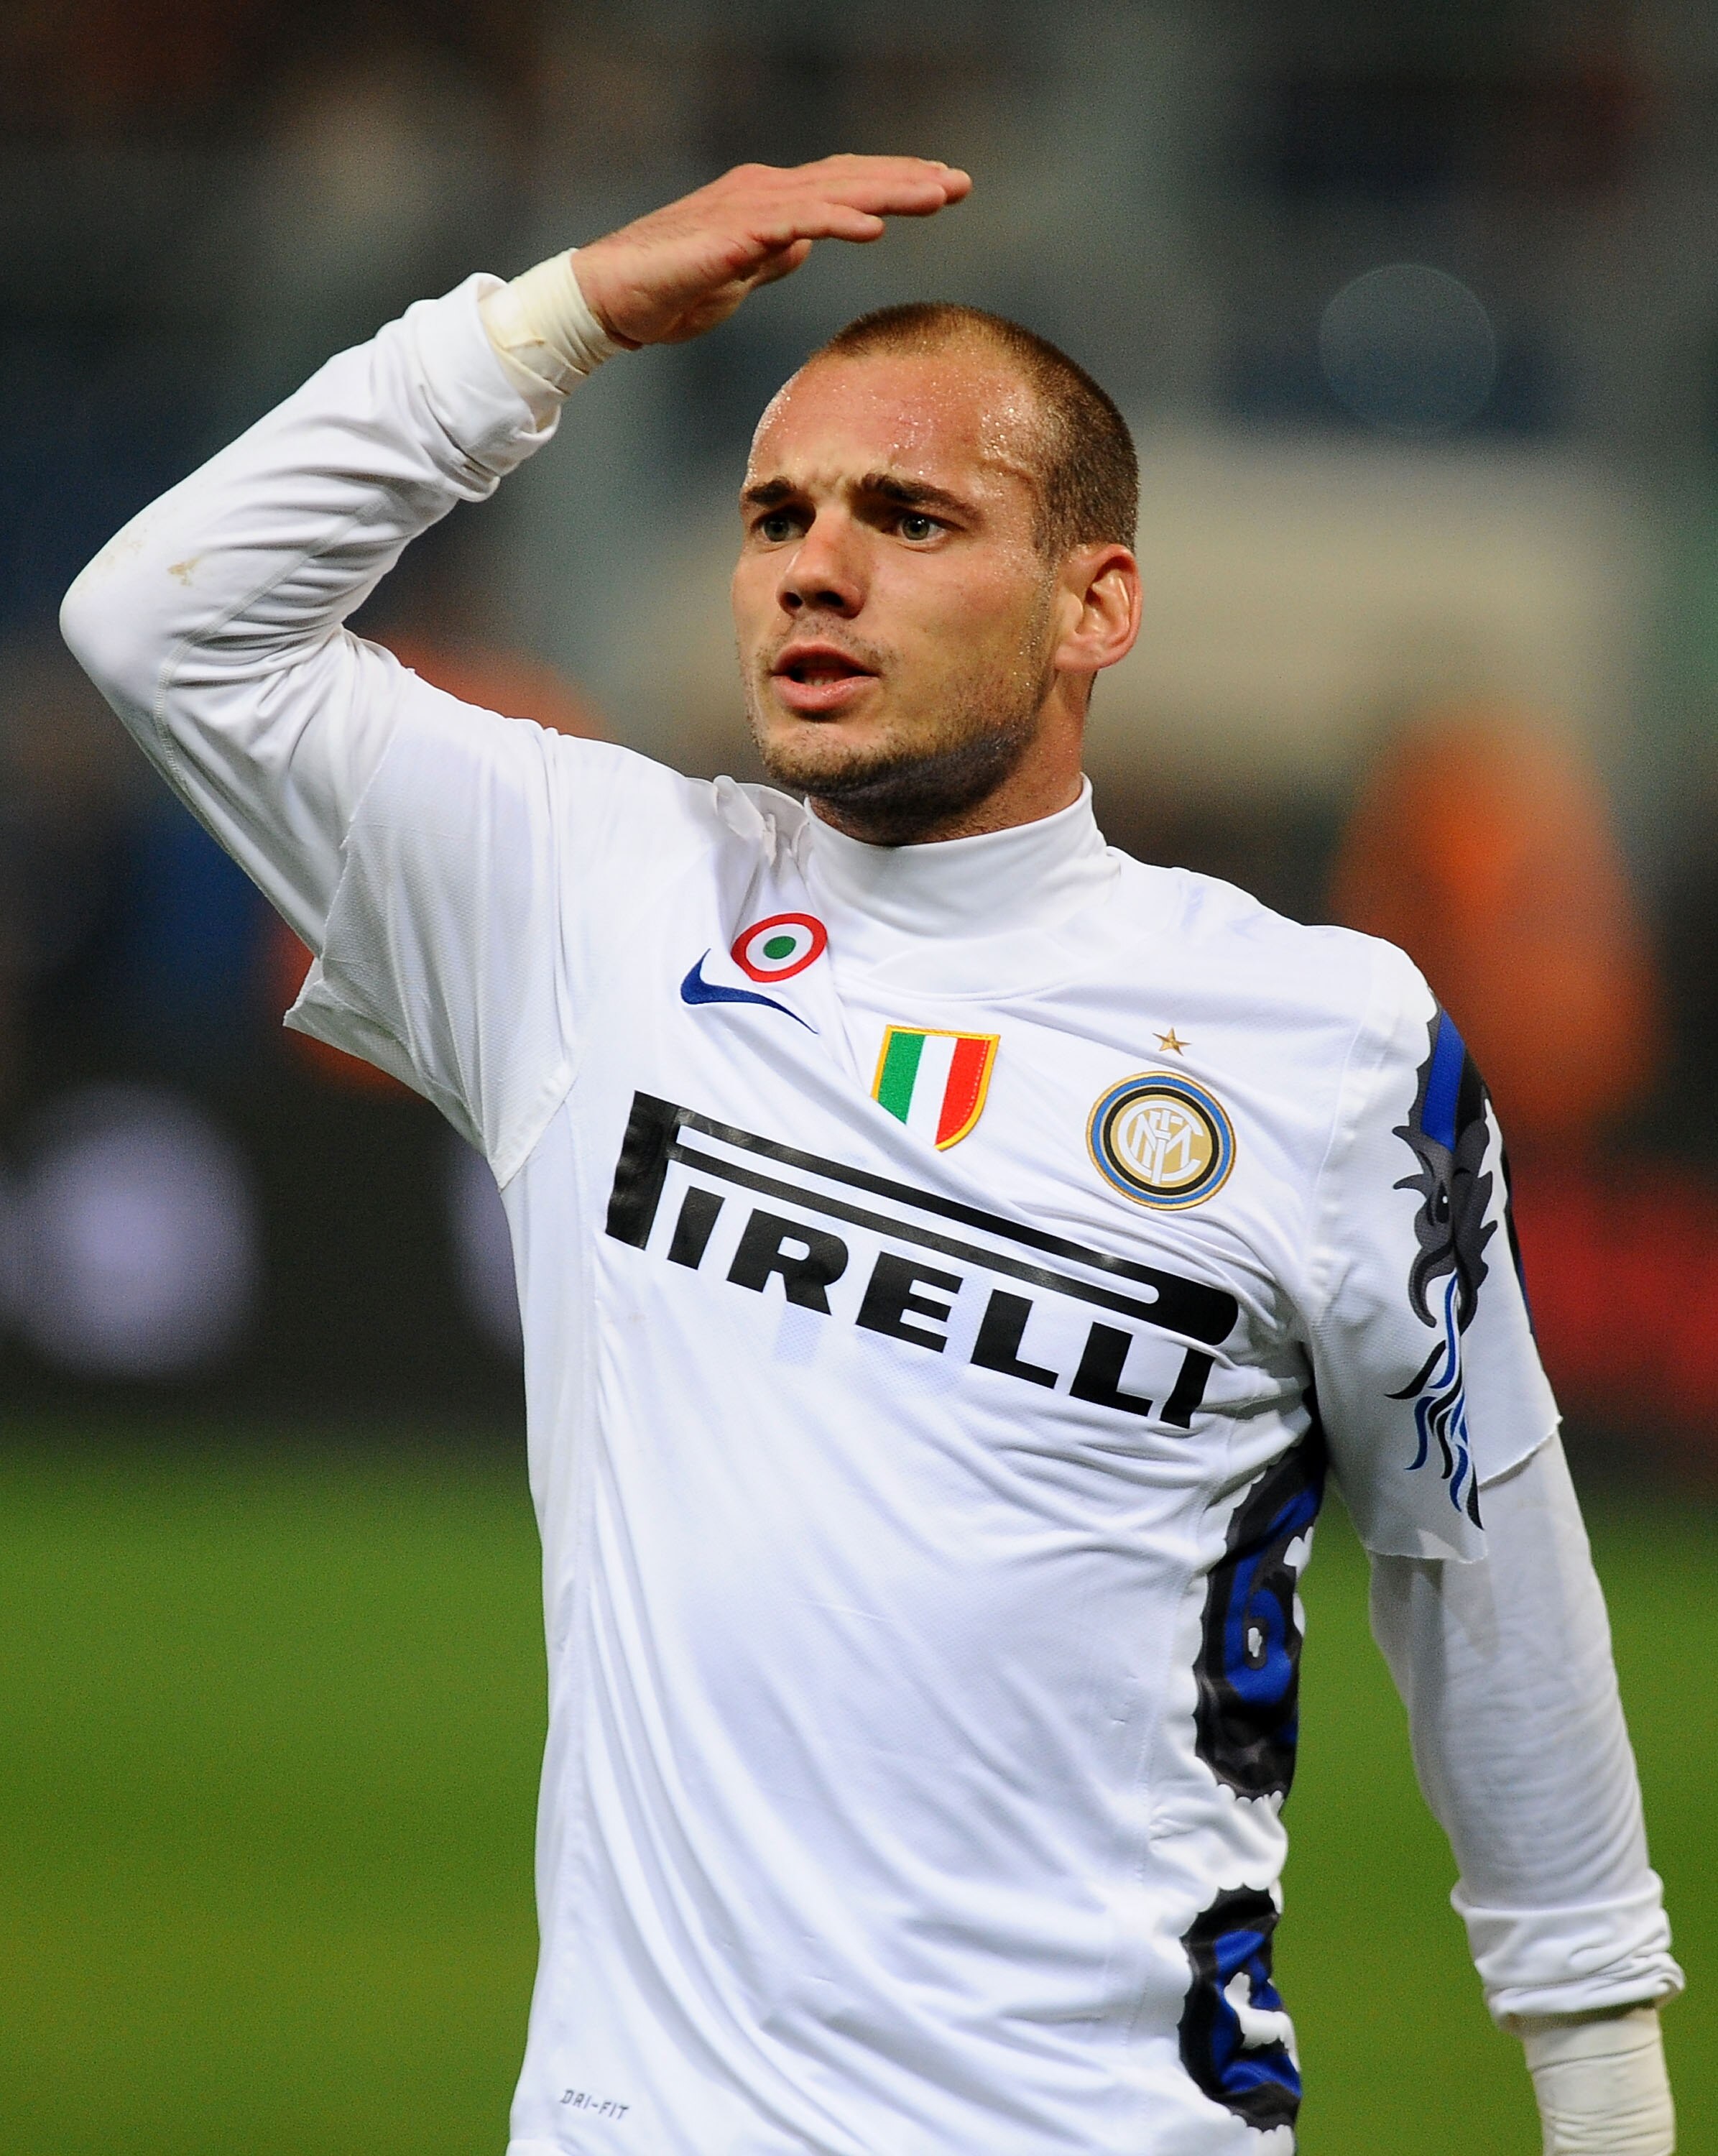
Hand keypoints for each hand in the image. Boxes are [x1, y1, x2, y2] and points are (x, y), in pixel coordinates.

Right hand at [571, 156, 970, 346]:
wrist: (610, 298)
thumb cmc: (668, 291)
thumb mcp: (738, 277)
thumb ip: (772, 259)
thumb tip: (806, 249)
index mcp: (769, 203)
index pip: (844, 185)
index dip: (894, 184)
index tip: (942, 187)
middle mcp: (764, 193)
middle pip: (850, 179)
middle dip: (910, 180)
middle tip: (962, 183)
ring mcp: (749, 209)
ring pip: (833, 193)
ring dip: (888, 192)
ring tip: (937, 196)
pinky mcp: (732, 235)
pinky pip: (794, 223)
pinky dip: (837, 221)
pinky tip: (873, 227)